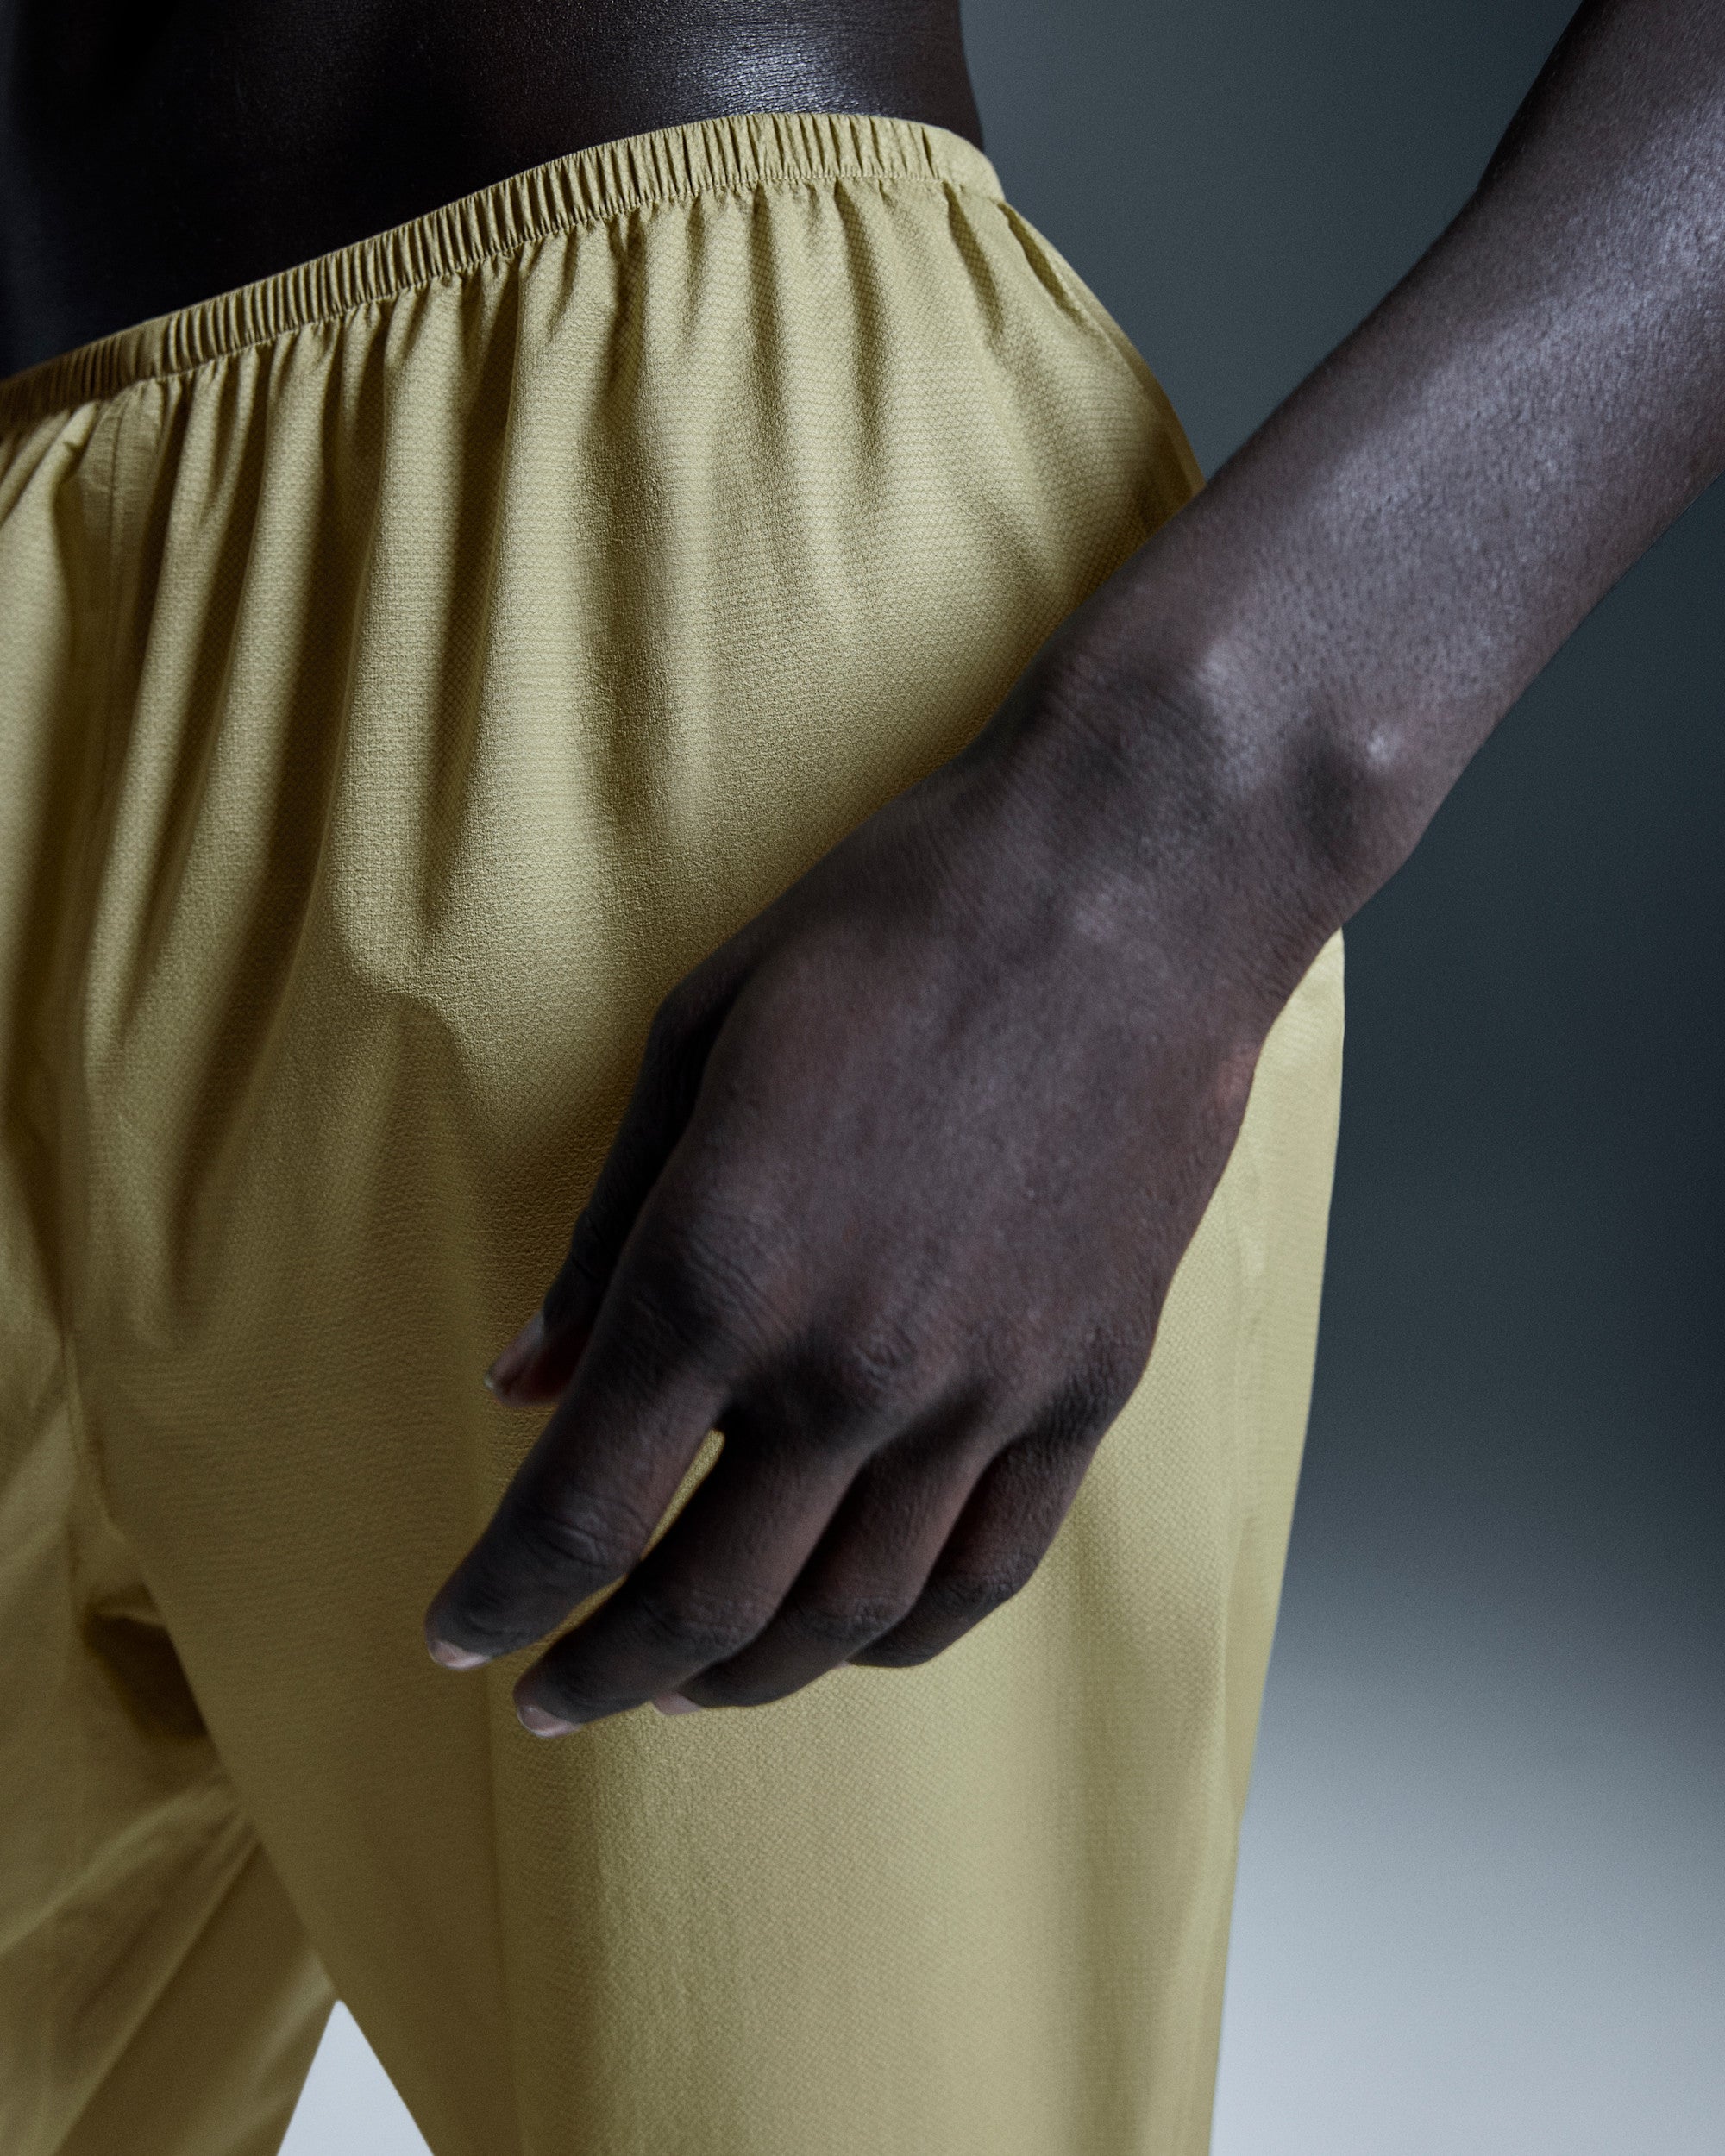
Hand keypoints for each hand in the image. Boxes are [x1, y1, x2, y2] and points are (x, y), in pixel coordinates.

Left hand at [423, 647, 1314, 1732]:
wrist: (1130, 883)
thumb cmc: (896, 926)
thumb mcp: (696, 1038)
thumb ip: (605, 1234)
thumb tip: (524, 1377)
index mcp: (723, 1270)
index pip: (581, 1508)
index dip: (502, 1594)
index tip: (460, 1633)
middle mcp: (850, 1365)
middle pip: (706, 1601)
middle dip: (608, 1673)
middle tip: (556, 1696)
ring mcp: (983, 1390)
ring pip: (849, 1616)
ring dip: (746, 1676)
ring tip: (688, 1681)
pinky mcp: (1086, 1384)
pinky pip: (989, 1568)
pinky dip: (903, 1633)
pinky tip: (854, 1635)